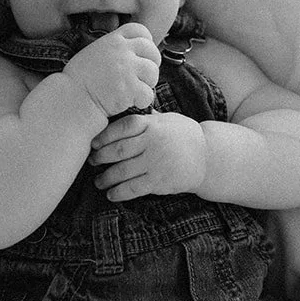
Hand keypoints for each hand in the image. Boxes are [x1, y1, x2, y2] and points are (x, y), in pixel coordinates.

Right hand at [61, 23, 160, 120]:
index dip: (147, 43)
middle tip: (141, 77)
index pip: (141, 31)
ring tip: (134, 90)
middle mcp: (122, 51)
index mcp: (113, 40)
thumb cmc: (79, 80)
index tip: (142, 55)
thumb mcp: (94, 52)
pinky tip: (131, 102)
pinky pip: (148, 94)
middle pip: (152, 52)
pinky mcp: (129, 88)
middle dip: (151, 65)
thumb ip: (113, 47)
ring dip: (147, 84)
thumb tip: (133, 51)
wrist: (71, 99)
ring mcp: (127, 69)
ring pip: (153, 73)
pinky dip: (142, 101)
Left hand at [91, 110, 206, 199]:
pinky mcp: (159, 182)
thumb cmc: (185, 136)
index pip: (122, 127)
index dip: (104, 135)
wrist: (208, 157)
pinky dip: (118, 192)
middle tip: (91, 161)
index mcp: (153, 125)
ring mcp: (155, 163)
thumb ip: (147, 118)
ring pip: (122, 171)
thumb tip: (125, 106)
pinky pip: (133, 188)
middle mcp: (152, 143)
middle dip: (100, 157)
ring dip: (105, 178)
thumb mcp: (168, 120)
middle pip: (118, 150)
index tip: (93, 142)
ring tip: (98, 181)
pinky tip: (111, 194)